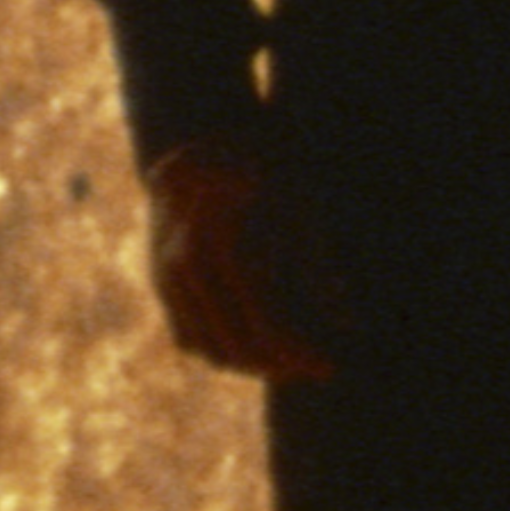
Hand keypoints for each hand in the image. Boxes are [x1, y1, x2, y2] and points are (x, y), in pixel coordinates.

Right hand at [140, 136, 335, 381]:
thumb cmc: (268, 164)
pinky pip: (191, 339)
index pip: (268, 326)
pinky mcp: (162, 284)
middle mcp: (190, 266)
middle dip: (283, 366)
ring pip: (213, 350)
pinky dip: (224, 352)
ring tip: (293, 365)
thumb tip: (347, 322)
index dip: (302, 353)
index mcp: (228, 246)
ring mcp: (169, 277)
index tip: (330, 366)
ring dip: (254, 365)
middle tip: (319, 370)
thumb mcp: (305, 202)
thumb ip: (320, 264)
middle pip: (239, 346)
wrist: (204, 140)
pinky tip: (258, 351)